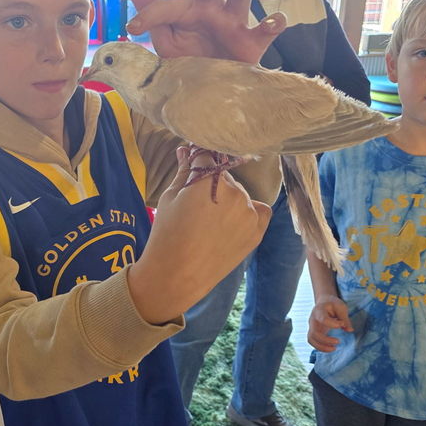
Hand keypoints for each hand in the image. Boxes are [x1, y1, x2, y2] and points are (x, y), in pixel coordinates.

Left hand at [126, 0, 286, 63]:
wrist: (213, 92)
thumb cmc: (191, 60)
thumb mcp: (168, 40)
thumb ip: (154, 14)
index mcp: (190, 10)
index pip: (169, 5)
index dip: (150, 12)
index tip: (133, 27)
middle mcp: (213, 10)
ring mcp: (235, 24)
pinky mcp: (253, 44)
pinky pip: (268, 29)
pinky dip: (274, 23)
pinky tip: (272, 23)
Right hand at [128, 147, 270, 324]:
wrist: (176, 276)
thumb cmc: (166, 236)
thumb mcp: (169, 199)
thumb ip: (184, 172)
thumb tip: (187, 150)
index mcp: (208, 181)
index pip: (205, 157)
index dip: (197, 160)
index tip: (192, 166)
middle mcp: (234, 192)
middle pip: (224, 175)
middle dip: (211, 182)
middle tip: (195, 205)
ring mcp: (248, 212)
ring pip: (239, 193)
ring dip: (228, 198)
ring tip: (210, 221)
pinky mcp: (257, 231)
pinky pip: (259, 210)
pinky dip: (248, 211)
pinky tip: (232, 222)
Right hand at [308, 294, 352, 351]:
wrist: (323, 302)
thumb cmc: (333, 304)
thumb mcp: (341, 307)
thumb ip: (345, 319)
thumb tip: (349, 330)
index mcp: (319, 310)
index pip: (322, 319)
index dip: (332, 324)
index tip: (341, 325)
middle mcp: (313, 319)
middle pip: (314, 332)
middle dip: (325, 340)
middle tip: (338, 342)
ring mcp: (311, 326)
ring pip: (311, 339)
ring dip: (321, 346)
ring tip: (334, 349)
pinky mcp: (313, 332)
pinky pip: (313, 342)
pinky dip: (320, 347)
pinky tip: (330, 348)